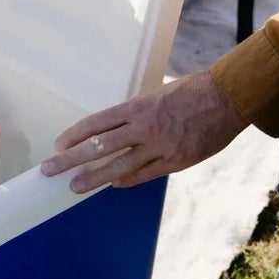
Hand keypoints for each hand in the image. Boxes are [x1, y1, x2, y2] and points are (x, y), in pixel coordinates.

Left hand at [40, 71, 243, 191]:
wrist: (229, 97)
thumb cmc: (192, 92)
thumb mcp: (158, 95)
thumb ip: (136, 114)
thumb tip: (113, 132)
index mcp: (138, 106)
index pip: (97, 123)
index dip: (75, 135)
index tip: (59, 145)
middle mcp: (145, 127)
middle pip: (100, 146)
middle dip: (71, 159)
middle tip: (50, 170)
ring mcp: (160, 146)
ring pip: (119, 166)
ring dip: (94, 178)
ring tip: (74, 187)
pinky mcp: (176, 161)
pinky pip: (145, 175)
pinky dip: (126, 180)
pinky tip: (112, 184)